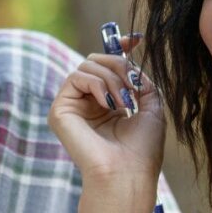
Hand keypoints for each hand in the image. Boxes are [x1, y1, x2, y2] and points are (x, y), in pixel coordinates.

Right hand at [47, 35, 165, 184]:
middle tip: (133, 85)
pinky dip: (96, 84)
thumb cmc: (142, 149)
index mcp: (108, 104)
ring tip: (124, 102)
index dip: (120, 49)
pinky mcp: (59, 112)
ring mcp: (73, 107)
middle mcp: (88, 104)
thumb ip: (142, 81)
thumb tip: (131, 63)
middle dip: (119, 65)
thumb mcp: (152, 107)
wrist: (128, 173)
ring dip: (112, 78)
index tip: (136, 39)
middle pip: (97, 60)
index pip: (107, 67)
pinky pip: (76, 77)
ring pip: (87, 66)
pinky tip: (109, 104)